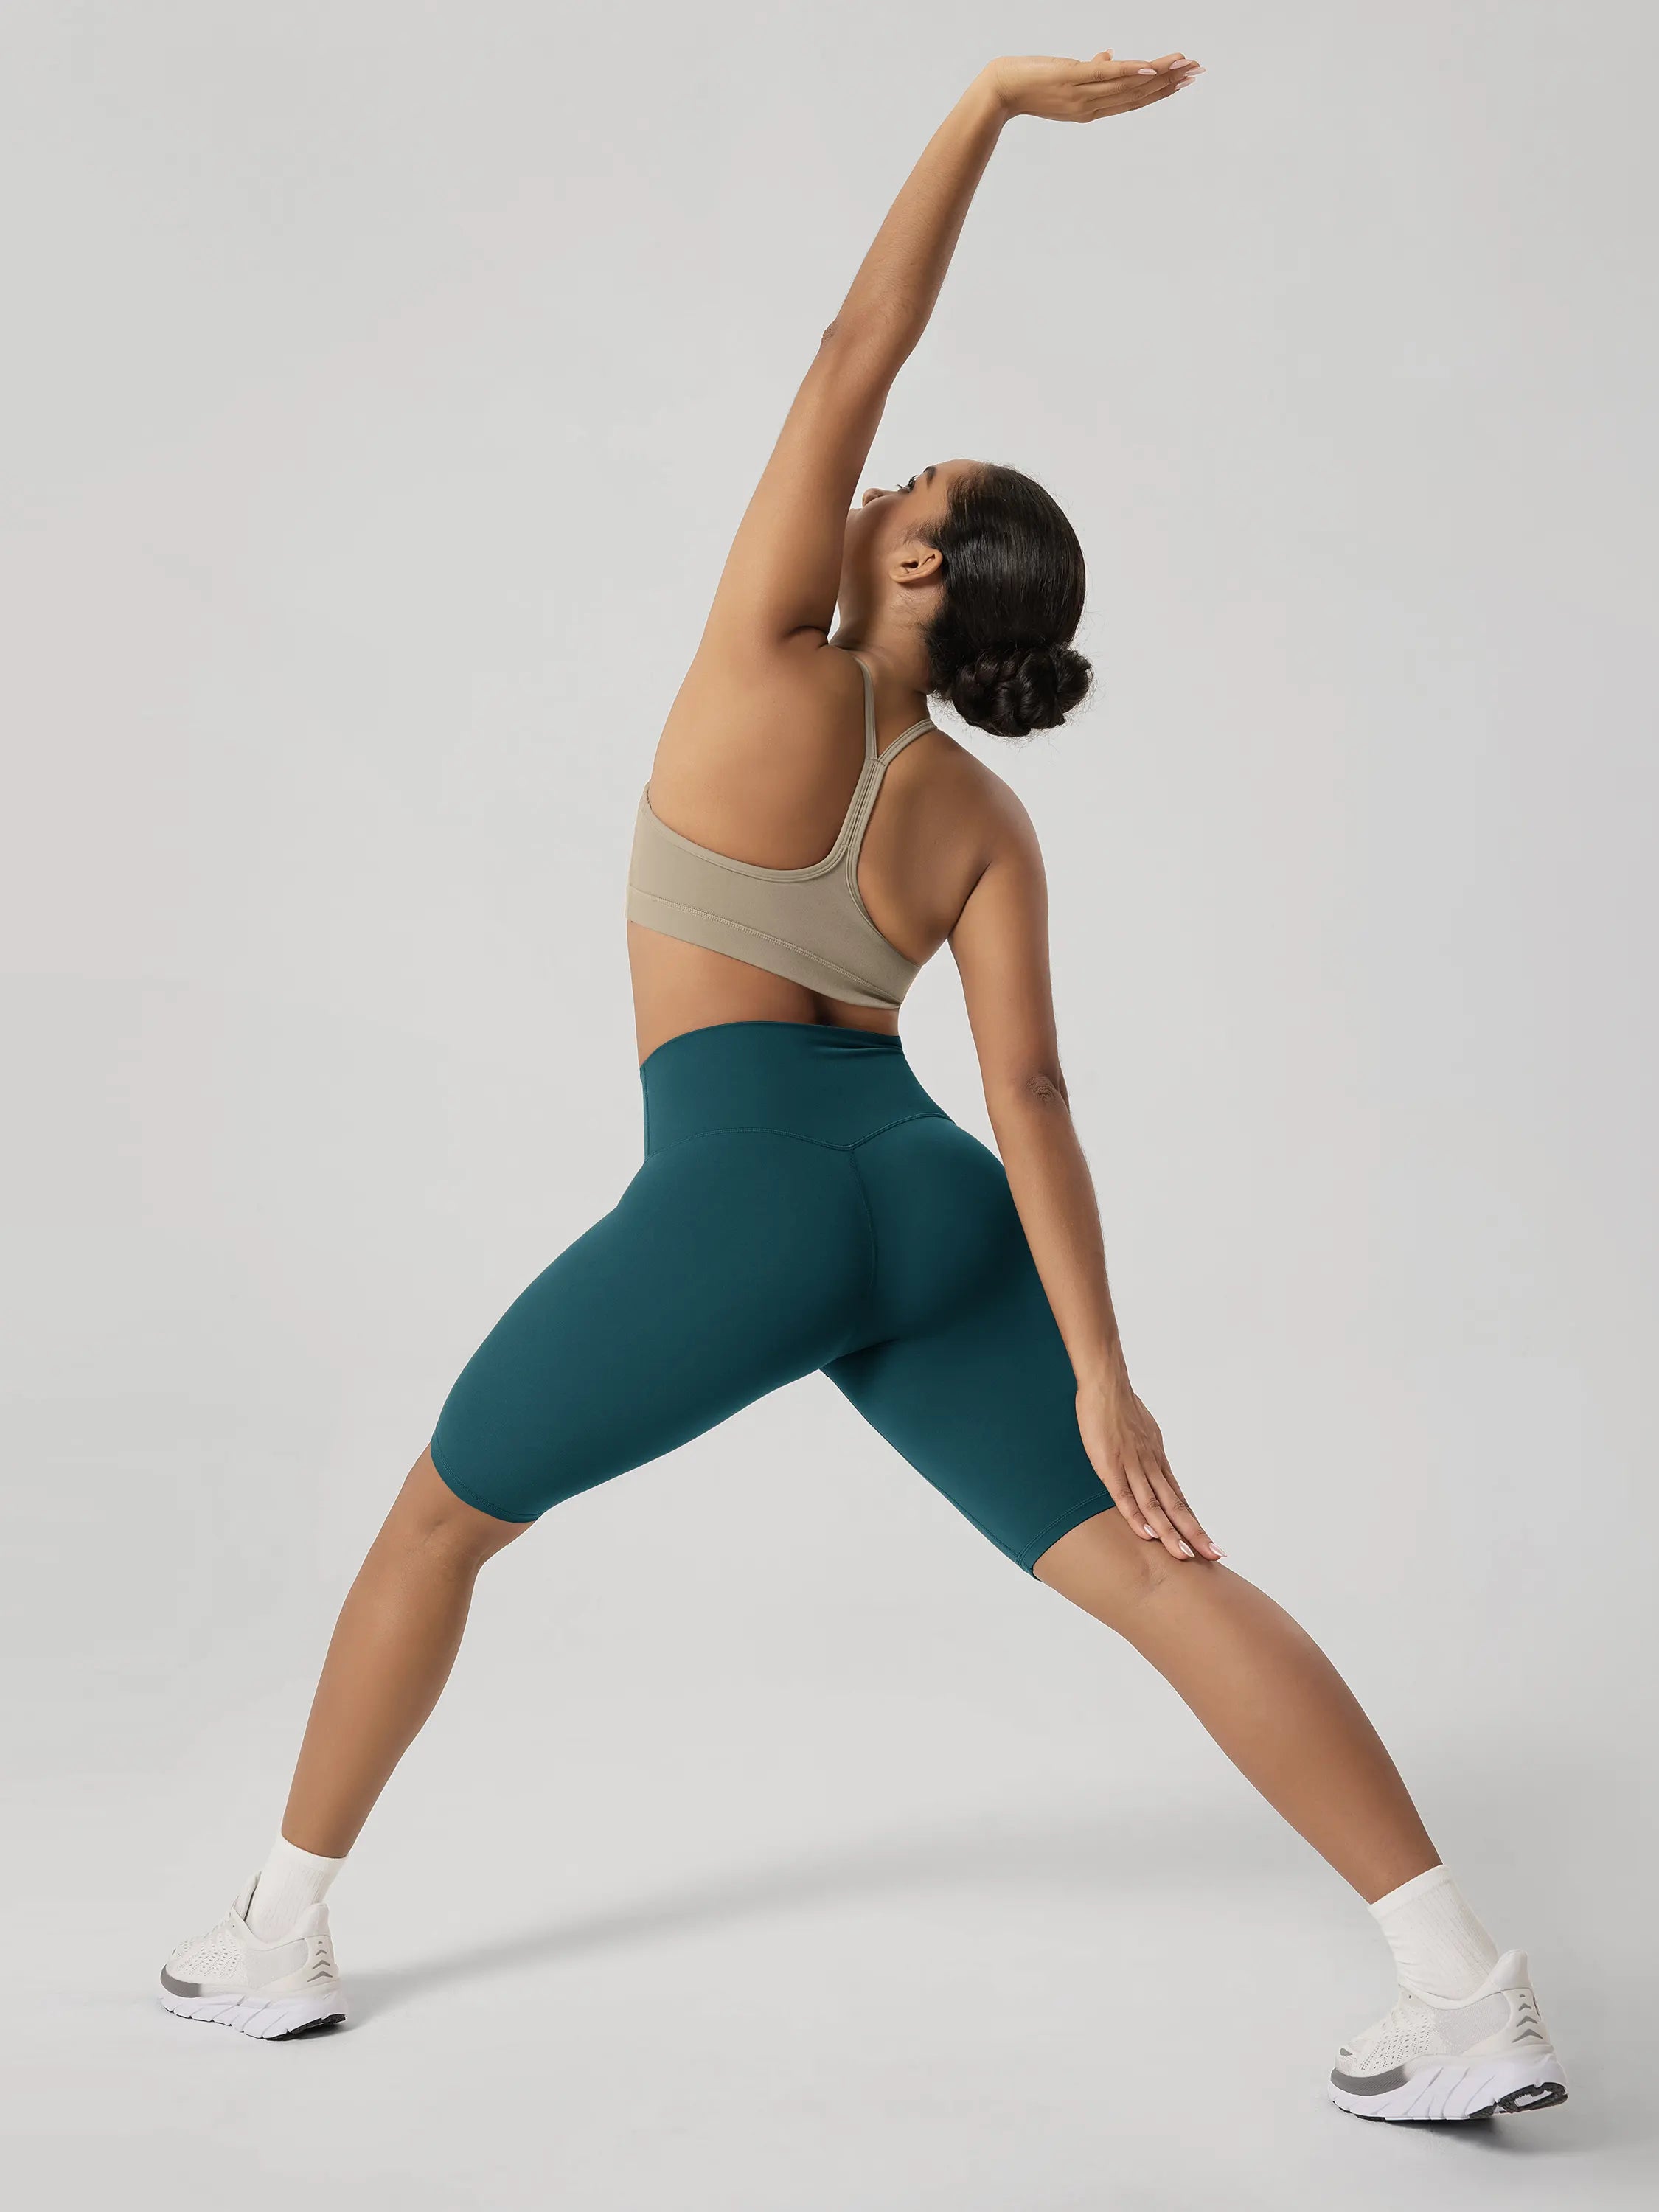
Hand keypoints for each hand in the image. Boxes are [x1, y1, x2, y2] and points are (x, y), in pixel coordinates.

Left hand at [984, 50, 1201, 124]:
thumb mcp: (1063, 78)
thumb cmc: (1029, 85)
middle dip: (1169, 83)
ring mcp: (1082, 94)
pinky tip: (1151, 67)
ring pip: (1129, 85)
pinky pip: (1107, 76)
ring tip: (1184, 65)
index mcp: (1091, 108)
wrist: (998, 92)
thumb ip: (1090, 69)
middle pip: (1138, 94)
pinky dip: (1130, 71)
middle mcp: (1091, 106)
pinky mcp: (1072, 78)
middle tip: (1197, 72)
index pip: (1132, 99)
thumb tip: (1107, 55)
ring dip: (1160, 74)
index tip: (1182, 81)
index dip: (1159, 90)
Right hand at [1075, 1373, 1220, 1561]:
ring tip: (1184, 1555)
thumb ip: (1149, 1455)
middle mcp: (1151, 1467)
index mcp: (1158, 1462)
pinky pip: (1123, 1494)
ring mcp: (1132, 1466)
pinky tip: (1146, 1533)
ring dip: (1169, 1532)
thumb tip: (1154, 1468)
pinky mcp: (1109, 1464)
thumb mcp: (1143, 1434)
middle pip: (1176, 1506)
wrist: (1107, 1384)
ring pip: (1154, 1505)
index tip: (1211, 1545)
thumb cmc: (1121, 1406)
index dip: (1195, 1524)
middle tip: (1214, 1556)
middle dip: (1194, 1534)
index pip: (1180, 1500)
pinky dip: (1135, 1515)